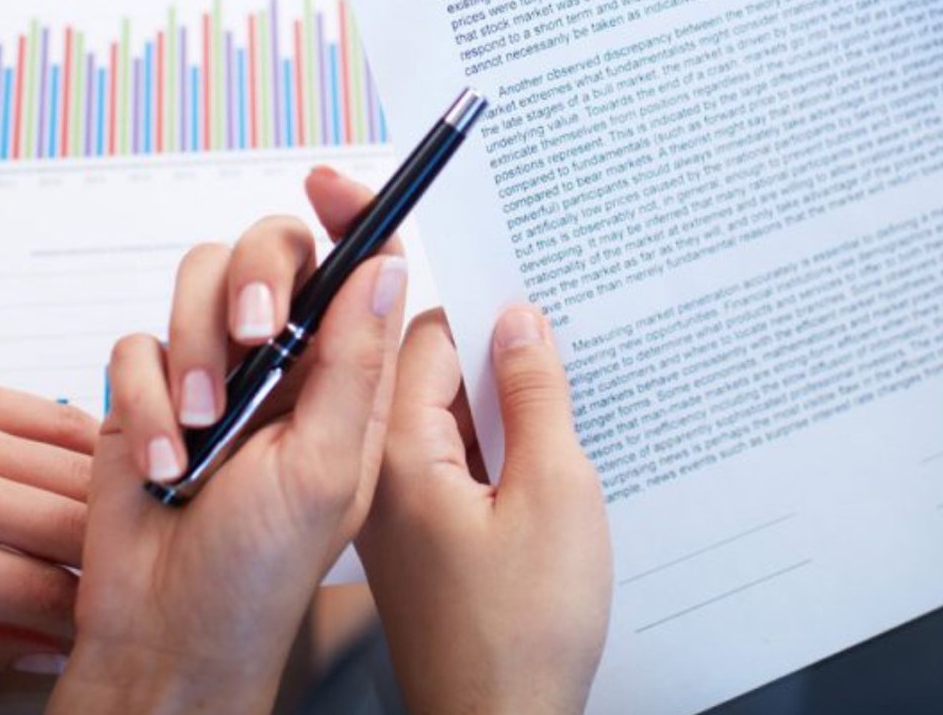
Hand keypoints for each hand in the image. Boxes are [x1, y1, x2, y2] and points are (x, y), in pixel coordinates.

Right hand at [49, 168, 406, 714]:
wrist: (166, 633)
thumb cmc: (259, 574)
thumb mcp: (325, 467)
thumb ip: (354, 363)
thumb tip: (383, 267)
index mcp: (346, 374)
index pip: (356, 265)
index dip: (349, 211)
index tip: (327, 181)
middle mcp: (283, 363)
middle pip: (270, 253)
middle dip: (253, 280)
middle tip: (252, 335)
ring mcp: (214, 373)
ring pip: (196, 283)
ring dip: (194, 352)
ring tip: (201, 429)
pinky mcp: (149, 393)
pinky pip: (138, 342)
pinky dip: (145, 399)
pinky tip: (164, 465)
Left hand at [359, 305, 610, 714]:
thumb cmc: (522, 635)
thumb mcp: (554, 491)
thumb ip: (535, 395)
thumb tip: (519, 321)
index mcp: (398, 455)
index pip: (424, 339)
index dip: (485, 315)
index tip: (536, 308)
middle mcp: (381, 478)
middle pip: (431, 376)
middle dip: (494, 357)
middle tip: (558, 354)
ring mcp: (398, 514)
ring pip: (447, 422)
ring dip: (499, 409)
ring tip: (561, 413)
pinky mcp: (420, 545)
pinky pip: (454, 469)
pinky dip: (495, 454)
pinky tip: (544, 466)